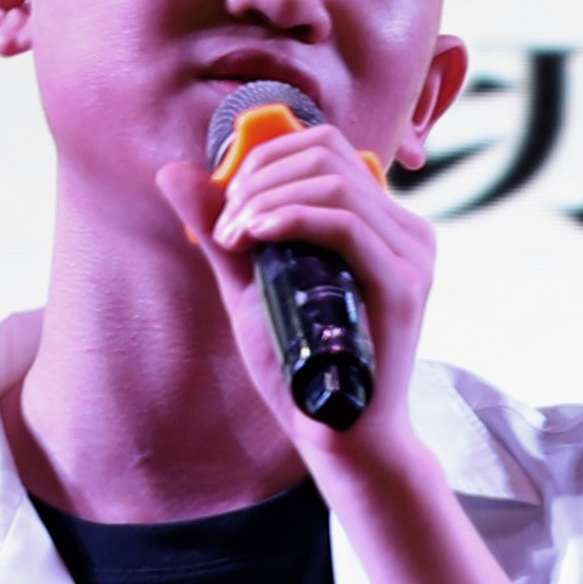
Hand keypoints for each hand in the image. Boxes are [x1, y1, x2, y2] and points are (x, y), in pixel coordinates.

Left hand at [161, 103, 442, 476]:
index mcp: (380, 225)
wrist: (338, 436)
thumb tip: (172, 171)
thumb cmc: (300, 368)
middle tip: (225, 225)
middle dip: (259, 176)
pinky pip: (345, 223)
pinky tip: (255, 237)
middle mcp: (405, 232)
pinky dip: (291, 218)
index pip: (325, 148)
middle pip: (326, 153)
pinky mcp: (402, 284)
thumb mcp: (249, 285)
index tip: (227, 204)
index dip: (266, 157)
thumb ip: (220, 230)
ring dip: (267, 199)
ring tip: (234, 239)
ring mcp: (410, 257)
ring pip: (332, 182)